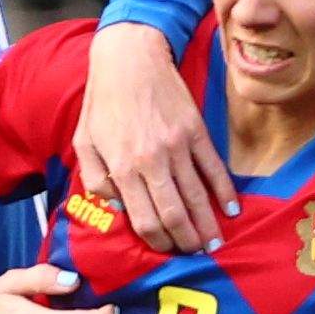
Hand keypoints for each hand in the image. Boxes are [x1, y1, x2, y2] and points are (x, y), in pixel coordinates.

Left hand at [76, 23, 230, 256]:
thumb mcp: (83, 142)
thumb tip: (116, 209)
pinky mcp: (195, 131)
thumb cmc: (103, 102)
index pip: (145, 220)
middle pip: (174, 215)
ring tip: (214, 244)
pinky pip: (214, 168)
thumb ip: (95, 180)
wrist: (129, 58)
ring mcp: (177, 146)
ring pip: (196, 197)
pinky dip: (224, 192)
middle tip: (194, 255)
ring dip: (207, 225)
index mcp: (123, 167)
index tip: (166, 251)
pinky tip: (231, 210)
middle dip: (185, 241)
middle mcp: (152, 161)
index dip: (158, 243)